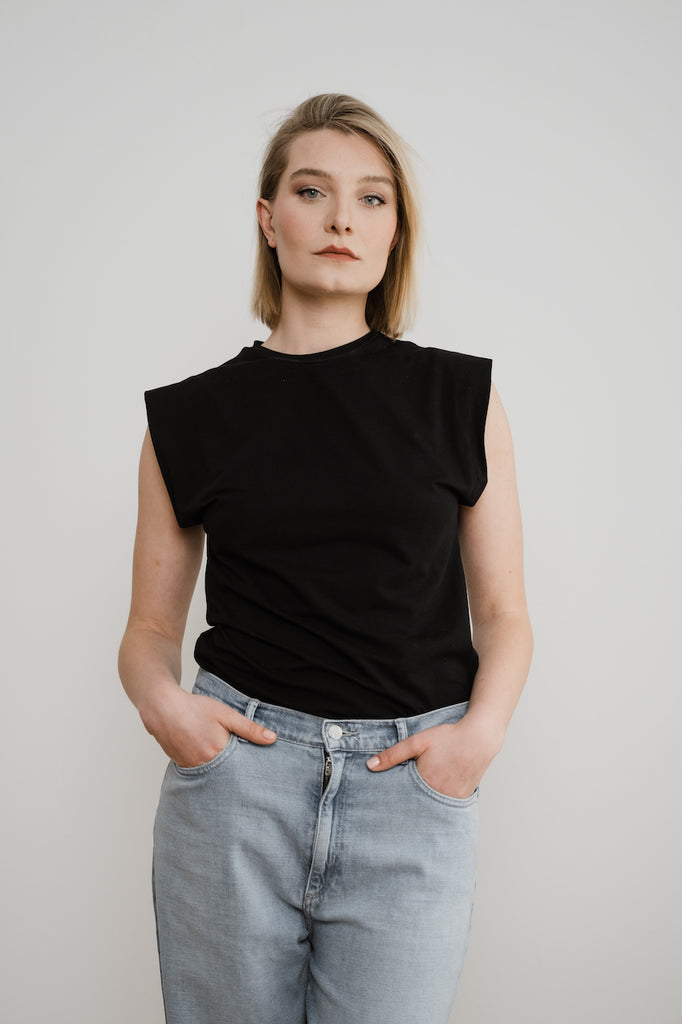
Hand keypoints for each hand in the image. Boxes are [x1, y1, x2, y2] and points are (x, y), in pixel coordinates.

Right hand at [140, 684, 276, 767]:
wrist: (162, 708)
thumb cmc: (195, 708)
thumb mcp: (226, 714)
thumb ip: (249, 729)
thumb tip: (272, 739)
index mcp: (218, 752)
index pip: (240, 767)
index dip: (247, 767)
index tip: (256, 769)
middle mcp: (204, 764)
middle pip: (226, 774)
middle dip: (234, 771)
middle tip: (241, 768)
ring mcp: (190, 766)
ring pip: (211, 773)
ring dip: (218, 769)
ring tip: (223, 761)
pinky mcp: (181, 765)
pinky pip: (198, 771)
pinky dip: (204, 766)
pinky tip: (207, 757)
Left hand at [366, 713, 503, 799]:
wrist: (480, 738)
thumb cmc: (449, 738)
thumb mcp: (417, 742)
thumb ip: (393, 755)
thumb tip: (370, 766)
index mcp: (425, 782)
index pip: (402, 799)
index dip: (393, 801)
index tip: (383, 805)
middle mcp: (439, 795)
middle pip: (416, 807)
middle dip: (406, 808)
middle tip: (395, 812)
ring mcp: (452, 799)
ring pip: (431, 809)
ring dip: (422, 807)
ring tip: (414, 806)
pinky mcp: (462, 799)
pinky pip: (445, 808)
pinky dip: (437, 805)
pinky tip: (432, 798)